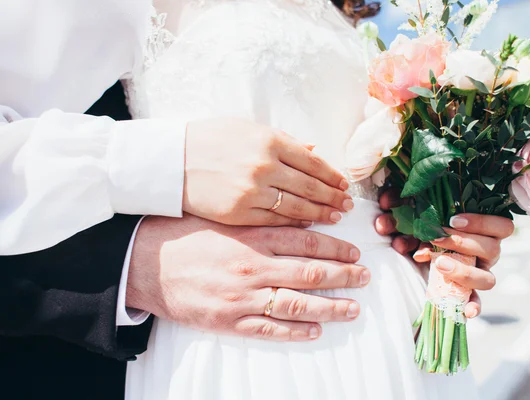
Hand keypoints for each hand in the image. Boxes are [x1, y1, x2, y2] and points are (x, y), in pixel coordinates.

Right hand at [127, 214, 368, 341]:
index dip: (335, 247)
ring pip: (297, 304)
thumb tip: (300, 219)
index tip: (354, 252)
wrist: (145, 263)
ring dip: (330, 307)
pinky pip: (269, 329)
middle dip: (343, 276)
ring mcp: (242, 297)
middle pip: (310, 273)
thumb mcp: (225, 217)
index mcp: (252, 237)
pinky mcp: (229, 321)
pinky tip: (316, 331)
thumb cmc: (186, 235)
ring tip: (352, 308)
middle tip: (365, 277)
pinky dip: (296, 331)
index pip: (306, 242)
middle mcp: (253, 267)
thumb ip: (262, 218)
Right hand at [183, 118, 352, 226]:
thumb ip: (283, 139)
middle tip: (348, 205)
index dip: (332, 175)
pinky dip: (295, 223)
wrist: (170, 161)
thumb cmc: (209, 140)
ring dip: (320, 213)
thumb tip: (314, 148)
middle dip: (333, 197)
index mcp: (269, 141)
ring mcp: (253, 192)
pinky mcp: (240, 214)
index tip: (344, 184)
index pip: (313, 161)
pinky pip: (275, 221)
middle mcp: (265, 166)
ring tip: (335, 216)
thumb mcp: (247, 128)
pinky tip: (308, 224)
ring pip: (297, 207)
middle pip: (311, 186)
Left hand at [375, 188, 514, 317]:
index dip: (481, 222)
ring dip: (463, 272)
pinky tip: (466, 312)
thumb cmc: (426, 225)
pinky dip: (472, 307)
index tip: (452, 220)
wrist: (417, 248)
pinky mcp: (467, 293)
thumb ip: (408, 206)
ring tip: (439, 265)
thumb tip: (386, 201)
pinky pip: (476, 303)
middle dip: (462, 244)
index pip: (502, 226)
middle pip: (492, 249)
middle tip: (436, 239)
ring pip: (487, 279)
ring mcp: (480, 274)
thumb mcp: (422, 214)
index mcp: (485, 230)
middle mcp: (487, 253)